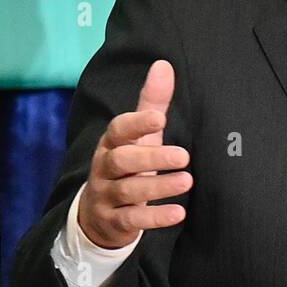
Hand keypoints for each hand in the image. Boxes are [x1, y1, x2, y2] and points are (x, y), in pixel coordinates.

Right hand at [77, 59, 192, 248]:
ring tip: (187, 180)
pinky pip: (132, 220)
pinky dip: (155, 217)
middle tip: (184, 156)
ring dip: (159, 186)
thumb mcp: (139, 137)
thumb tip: (164, 64)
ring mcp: (106, 196)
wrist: (99, 216)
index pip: (118, 130)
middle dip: (152, 158)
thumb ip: (152, 104)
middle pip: (122, 160)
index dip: (136, 124)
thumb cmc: (127, 167)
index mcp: (111, 143)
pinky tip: (178, 214)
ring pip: (128, 191)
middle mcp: (105, 168)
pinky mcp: (114, 222)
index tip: (159, 118)